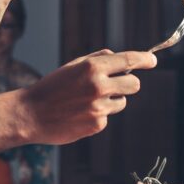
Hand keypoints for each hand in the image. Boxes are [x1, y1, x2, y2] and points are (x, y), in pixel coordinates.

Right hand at [18, 49, 156, 144]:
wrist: (31, 114)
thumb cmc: (51, 87)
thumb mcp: (71, 66)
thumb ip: (96, 60)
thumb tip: (118, 58)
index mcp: (92, 67)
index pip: (128, 60)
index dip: (144, 59)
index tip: (152, 60)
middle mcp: (99, 86)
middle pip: (134, 85)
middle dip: (128, 83)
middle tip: (116, 84)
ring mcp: (99, 107)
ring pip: (121, 102)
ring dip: (111, 100)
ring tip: (86, 101)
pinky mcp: (97, 124)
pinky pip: (108, 116)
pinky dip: (98, 114)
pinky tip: (79, 113)